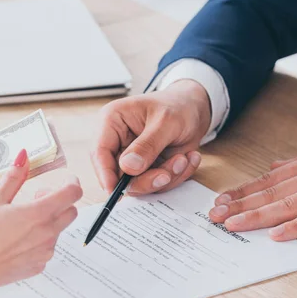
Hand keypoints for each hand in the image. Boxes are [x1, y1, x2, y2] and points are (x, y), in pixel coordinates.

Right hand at [0, 149, 82, 297]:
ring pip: (59, 230)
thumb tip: (24, 157)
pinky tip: (17, 239)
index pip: (73, 193)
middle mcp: (48, 233)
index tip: (67, 180)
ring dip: (48, 221)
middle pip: (71, 211)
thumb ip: (14, 177)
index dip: (73, 183)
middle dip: (60, 201)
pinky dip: (39, 239)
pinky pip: (47, 247)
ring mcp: (45, 252)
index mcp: (40, 213)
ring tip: (21, 221)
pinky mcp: (39, 265)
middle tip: (37, 199)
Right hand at [91, 80, 209, 194]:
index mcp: (113, 121)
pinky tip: (187, 158)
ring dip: (165, 176)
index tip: (115, 191)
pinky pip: (156, 184)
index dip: (105, 174)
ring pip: (139, 184)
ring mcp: (133, 158)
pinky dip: (175, 176)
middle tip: (167, 175)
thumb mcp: (166, 122)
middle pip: (119, 175)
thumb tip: (128, 167)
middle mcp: (118, 142)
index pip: (100, 152)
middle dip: (146, 179)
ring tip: (183, 158)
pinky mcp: (147, 169)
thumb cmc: (178, 106)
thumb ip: (147, 145)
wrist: (197, 109)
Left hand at [208, 138, 296, 240]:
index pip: (266, 180)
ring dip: (256, 215)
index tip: (219, 200)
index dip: (241, 191)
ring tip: (232, 225)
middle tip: (214, 215)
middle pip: (268, 192)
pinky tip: (276, 235)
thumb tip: (273, 165)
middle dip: (238, 205)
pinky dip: (295, 226)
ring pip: (284, 204)